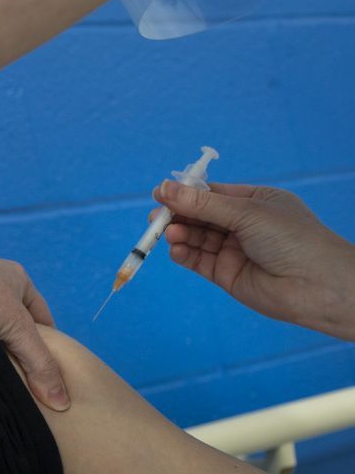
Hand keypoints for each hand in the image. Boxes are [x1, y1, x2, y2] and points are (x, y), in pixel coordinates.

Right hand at [151, 180, 354, 339]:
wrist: (318, 286)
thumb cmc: (291, 239)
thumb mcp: (245, 212)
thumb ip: (202, 204)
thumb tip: (164, 188)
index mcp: (255, 202)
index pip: (212, 193)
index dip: (185, 193)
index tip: (160, 193)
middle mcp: (243, 225)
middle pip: (200, 215)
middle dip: (177, 215)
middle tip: (155, 217)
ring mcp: (234, 250)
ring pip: (197, 237)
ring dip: (179, 234)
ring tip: (168, 234)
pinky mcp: (227, 274)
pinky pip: (198, 260)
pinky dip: (184, 253)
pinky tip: (175, 249)